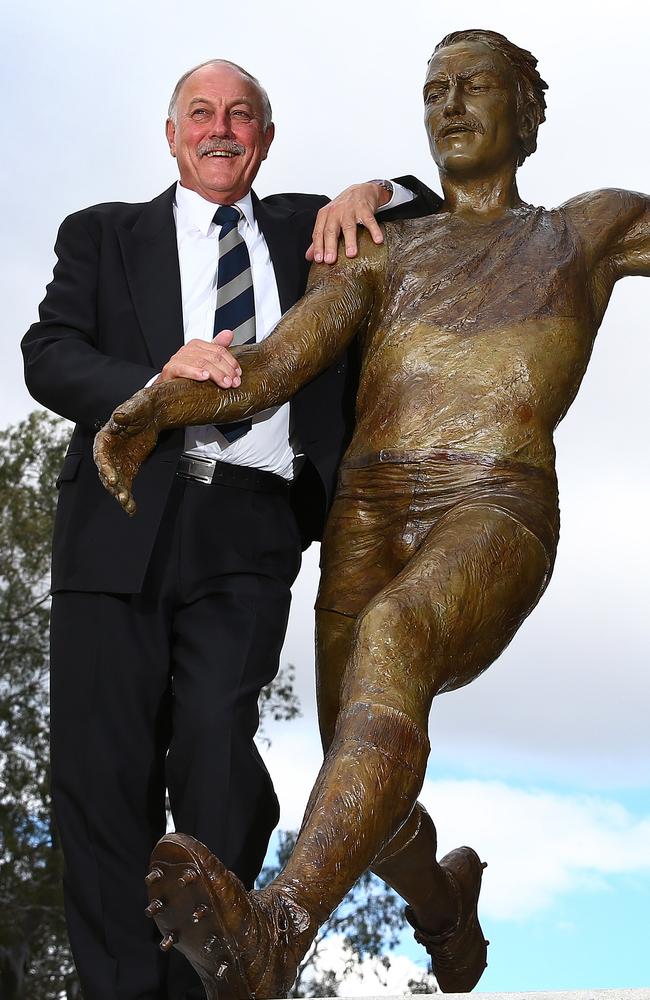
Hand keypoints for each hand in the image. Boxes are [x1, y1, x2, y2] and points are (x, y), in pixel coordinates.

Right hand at [94, 389, 161, 514]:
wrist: (152, 413)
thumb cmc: (140, 408)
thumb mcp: (135, 408)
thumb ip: (126, 414)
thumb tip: (118, 416)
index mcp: (104, 438)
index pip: (101, 455)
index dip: (105, 467)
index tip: (111, 478)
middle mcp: (108, 453)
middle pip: (106, 473)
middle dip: (113, 485)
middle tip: (121, 496)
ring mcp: (118, 462)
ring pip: (115, 482)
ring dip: (120, 494)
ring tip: (128, 504)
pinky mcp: (128, 468)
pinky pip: (126, 485)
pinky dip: (128, 497)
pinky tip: (132, 509)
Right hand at [156, 329, 241, 386]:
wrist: (168, 386)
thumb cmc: (188, 375)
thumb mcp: (206, 362)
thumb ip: (218, 348)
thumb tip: (229, 333)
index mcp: (197, 346)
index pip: (219, 350)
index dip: (231, 362)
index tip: (238, 374)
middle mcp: (188, 349)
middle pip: (212, 357)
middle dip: (226, 370)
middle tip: (234, 382)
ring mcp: (178, 359)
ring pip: (201, 363)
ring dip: (216, 374)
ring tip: (225, 383)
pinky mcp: (170, 369)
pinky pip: (183, 369)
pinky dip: (195, 373)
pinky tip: (204, 377)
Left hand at [307, 182, 387, 263]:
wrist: (360, 190)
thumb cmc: (342, 209)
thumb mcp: (328, 220)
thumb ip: (319, 238)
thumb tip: (309, 257)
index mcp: (325, 216)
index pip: (319, 233)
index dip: (318, 247)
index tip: (319, 260)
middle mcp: (336, 212)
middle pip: (331, 230)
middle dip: (330, 246)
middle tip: (330, 260)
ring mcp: (351, 210)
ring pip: (349, 227)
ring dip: (350, 241)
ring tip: (351, 254)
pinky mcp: (365, 209)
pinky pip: (369, 221)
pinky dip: (374, 230)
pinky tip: (377, 240)